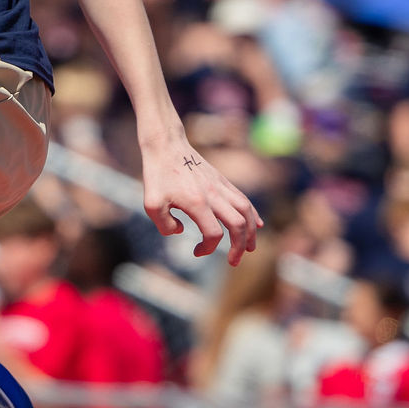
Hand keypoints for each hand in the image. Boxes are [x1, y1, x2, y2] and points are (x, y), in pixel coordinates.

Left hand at [140, 136, 261, 265]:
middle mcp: (213, 195)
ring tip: (250, 248)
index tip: (196, 251)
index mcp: (197, 203)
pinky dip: (252, 214)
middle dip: (239, 246)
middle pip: (238, 225)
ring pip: (246, 212)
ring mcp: (221, 187)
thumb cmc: (156, 175)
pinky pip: (243, 199)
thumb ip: (164, 224)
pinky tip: (257, 224)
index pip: (213, 233)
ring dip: (251, 232)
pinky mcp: (222, 181)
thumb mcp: (151, 203)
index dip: (208, 248)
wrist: (166, 145)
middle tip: (234, 261)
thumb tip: (180, 231)